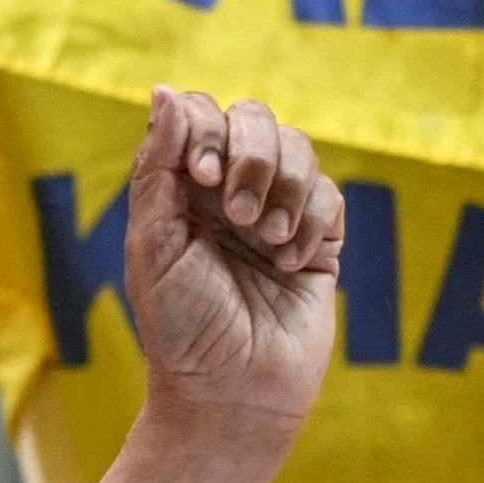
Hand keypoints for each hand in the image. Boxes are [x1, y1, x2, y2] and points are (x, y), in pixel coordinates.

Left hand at [87, 88, 346, 482]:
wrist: (231, 393)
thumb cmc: (181, 328)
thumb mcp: (153, 245)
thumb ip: (157, 167)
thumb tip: (165, 89)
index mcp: (178, 190)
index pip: (199, 114)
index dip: (204, 130)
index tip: (196, 178)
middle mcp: (226, 194)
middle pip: (255, 118)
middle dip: (250, 157)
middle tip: (236, 216)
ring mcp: (276, 214)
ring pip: (299, 148)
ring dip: (284, 189)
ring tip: (267, 243)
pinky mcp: (318, 241)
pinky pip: (330, 196)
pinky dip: (312, 223)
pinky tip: (289, 265)